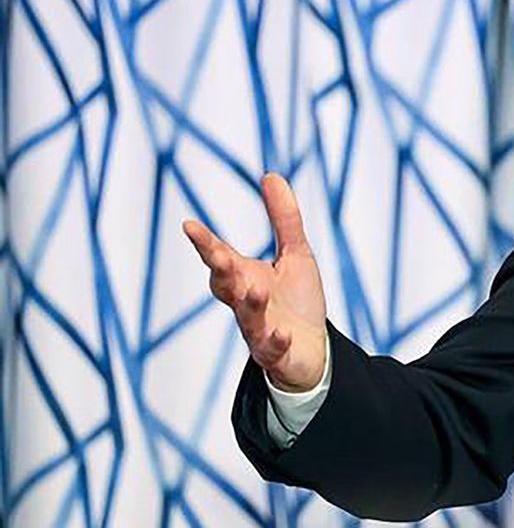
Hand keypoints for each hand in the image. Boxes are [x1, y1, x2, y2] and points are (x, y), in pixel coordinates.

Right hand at [182, 173, 329, 391]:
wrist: (310, 348)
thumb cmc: (296, 300)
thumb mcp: (295, 253)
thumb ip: (283, 218)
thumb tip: (270, 174)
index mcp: (244, 278)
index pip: (220, 258)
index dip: (205, 243)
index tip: (189, 225)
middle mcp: (245, 303)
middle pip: (226, 287)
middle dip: (221, 270)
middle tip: (218, 255)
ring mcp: (258, 330)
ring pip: (248, 318)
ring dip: (250, 304)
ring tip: (258, 289)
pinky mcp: (276, 352)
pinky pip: (272, 348)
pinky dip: (275, 341)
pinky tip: (282, 334)